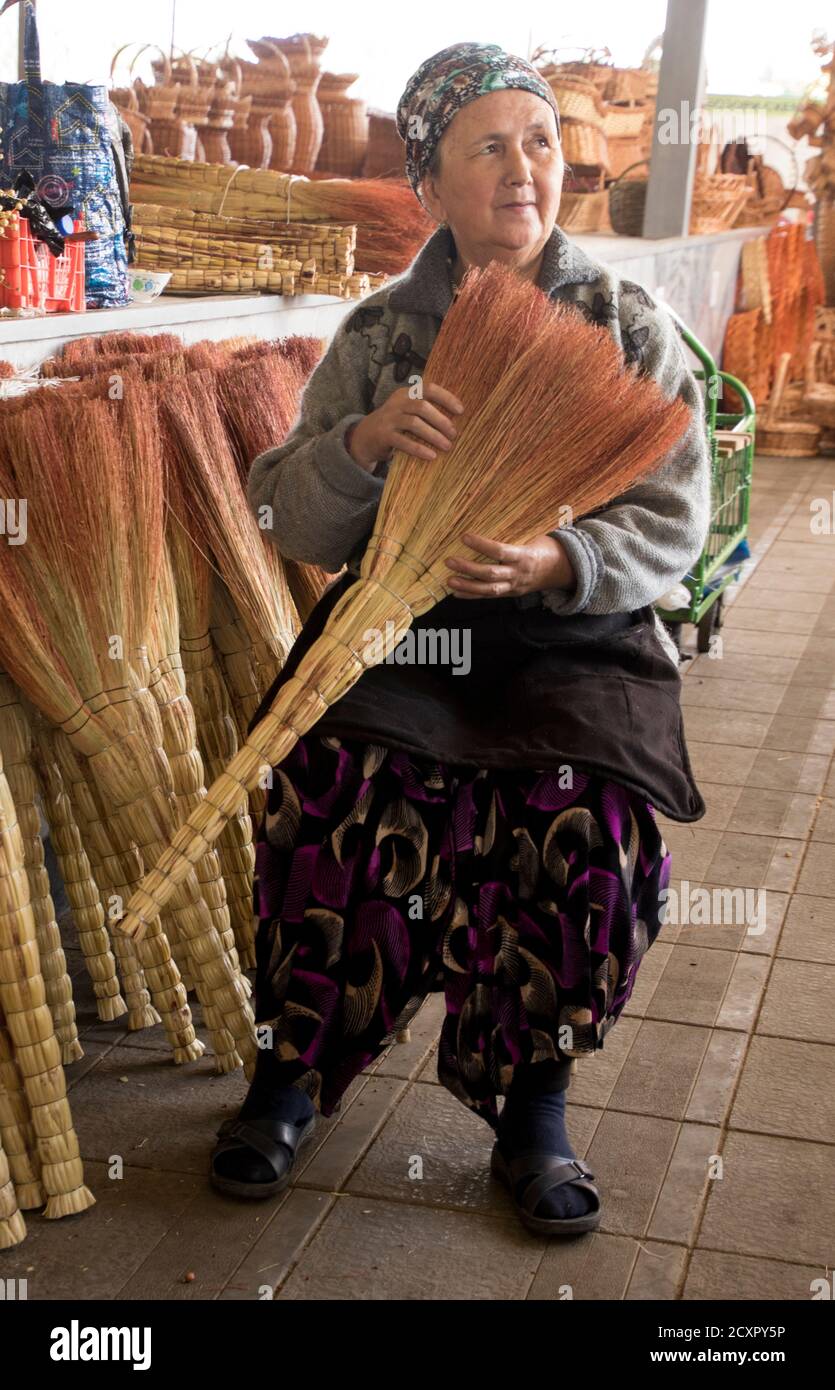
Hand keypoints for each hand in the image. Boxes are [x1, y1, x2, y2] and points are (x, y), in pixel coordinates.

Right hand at [347, 382, 463, 471]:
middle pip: (422, 406)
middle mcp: (397, 403)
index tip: (461, 410)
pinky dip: (419, 449)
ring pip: (414, 423)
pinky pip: (403, 441)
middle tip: (454, 434)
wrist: (366, 437)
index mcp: (406, 393)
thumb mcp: (407, 411)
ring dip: (433, 435)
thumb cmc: (395, 425)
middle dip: (441, 420)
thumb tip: (457, 420)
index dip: (446, 398)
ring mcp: (389, 418)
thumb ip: (425, 410)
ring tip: (447, 446)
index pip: (429, 389)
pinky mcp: (384, 435)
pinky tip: (431, 456)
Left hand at [444, 531, 575, 598]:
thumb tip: (495, 507)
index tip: (464, 536)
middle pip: (490, 574)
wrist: (561, 571)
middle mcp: (518, 574)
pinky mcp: (510, 594)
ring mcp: (513, 586)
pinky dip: (472, 595)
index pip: (500, 551)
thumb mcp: (535, 535)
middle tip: (449, 560)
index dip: (482, 545)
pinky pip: (489, 597)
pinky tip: (456, 592)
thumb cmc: (545, 547)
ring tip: (448, 580)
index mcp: (525, 556)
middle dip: (468, 569)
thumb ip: (516, 529)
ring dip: (467, 586)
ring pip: (488, 590)